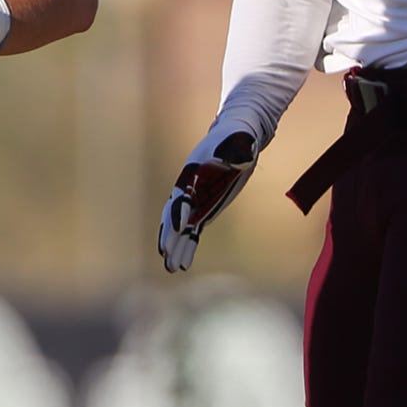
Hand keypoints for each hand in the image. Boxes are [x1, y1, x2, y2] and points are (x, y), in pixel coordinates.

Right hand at [157, 129, 260, 271]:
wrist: (237, 139)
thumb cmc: (238, 138)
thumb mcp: (240, 142)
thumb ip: (237, 150)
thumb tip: (241, 158)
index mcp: (192, 173)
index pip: (182, 196)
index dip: (179, 212)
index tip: (177, 228)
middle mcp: (188, 189)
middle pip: (173, 215)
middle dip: (169, 234)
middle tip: (165, 253)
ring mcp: (195, 201)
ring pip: (180, 228)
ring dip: (175, 247)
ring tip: (171, 268)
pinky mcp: (203, 209)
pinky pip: (192, 231)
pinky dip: (187, 246)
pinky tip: (184, 264)